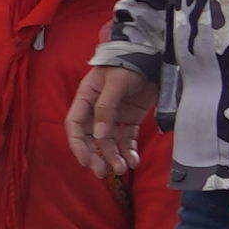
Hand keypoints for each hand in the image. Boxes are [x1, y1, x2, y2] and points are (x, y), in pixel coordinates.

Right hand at [67, 64, 157, 179]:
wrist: (153, 57)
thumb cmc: (128, 64)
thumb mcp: (115, 83)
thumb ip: (106, 108)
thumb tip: (99, 134)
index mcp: (86, 98)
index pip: (75, 126)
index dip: (78, 145)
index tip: (85, 161)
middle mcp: (97, 110)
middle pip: (92, 139)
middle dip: (97, 156)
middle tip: (104, 172)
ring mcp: (114, 116)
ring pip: (110, 142)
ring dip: (115, 157)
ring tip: (123, 168)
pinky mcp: (130, 119)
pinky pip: (127, 139)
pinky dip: (129, 151)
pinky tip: (134, 161)